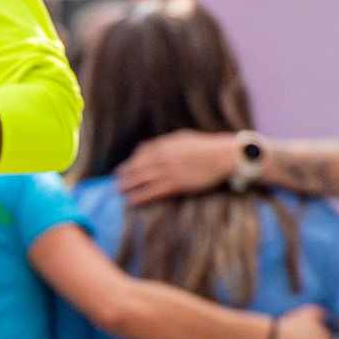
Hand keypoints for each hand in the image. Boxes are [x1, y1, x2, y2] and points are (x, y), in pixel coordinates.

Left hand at [116, 129, 242, 204]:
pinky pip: (153, 191)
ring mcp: (169, 171)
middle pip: (138, 167)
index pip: (141, 154)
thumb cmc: (204, 146)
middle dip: (125, 175)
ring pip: (142, 180)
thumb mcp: (181, 138)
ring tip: (119, 191)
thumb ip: (161, 143)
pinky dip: (140, 196)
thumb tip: (142, 147)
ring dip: (128, 186)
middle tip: (116, 181)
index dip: (130, 163)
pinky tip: (132, 200)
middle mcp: (163, 157)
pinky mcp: (176, 184)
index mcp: (165, 145)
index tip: (123, 169)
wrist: (222, 156)